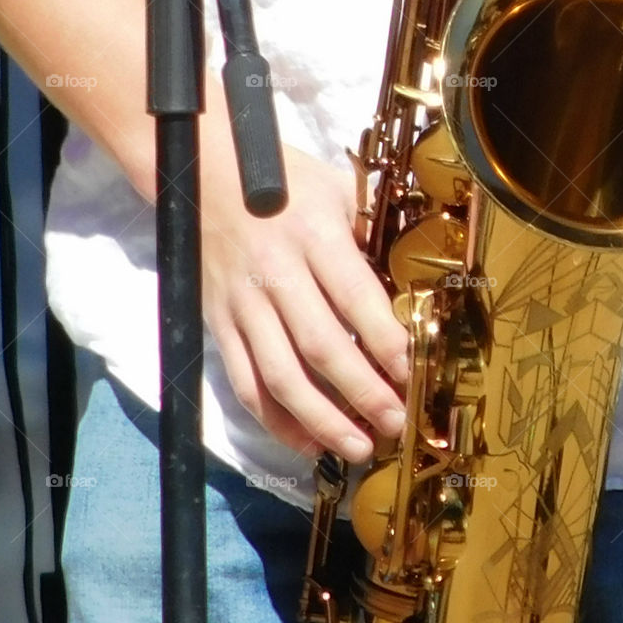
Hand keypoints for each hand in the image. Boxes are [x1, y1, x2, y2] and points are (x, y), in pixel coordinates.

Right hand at [199, 141, 408, 463]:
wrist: (203, 175)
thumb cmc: (285, 181)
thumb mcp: (336, 188)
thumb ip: (372, 228)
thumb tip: (419, 274)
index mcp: (313, 235)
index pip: (356, 298)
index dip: (388, 343)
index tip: (415, 375)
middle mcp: (277, 273)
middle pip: (322, 346)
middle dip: (364, 393)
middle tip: (396, 424)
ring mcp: (243, 303)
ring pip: (281, 375)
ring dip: (322, 420)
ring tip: (358, 447)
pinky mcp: (220, 324)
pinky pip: (245, 382)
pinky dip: (274, 420)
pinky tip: (307, 442)